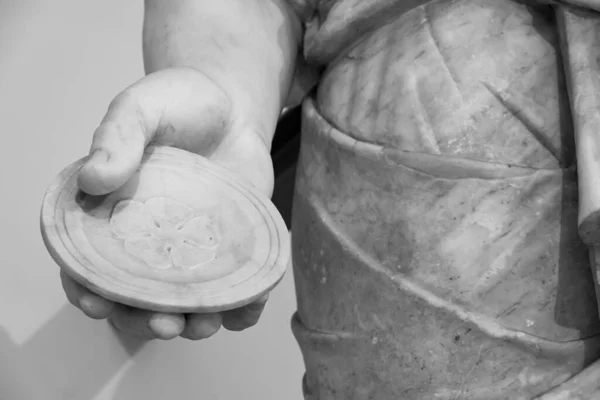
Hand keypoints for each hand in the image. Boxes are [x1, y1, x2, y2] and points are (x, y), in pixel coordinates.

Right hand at [61, 67, 275, 339]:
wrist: (231, 107)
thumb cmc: (179, 103)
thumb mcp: (143, 107)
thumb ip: (118, 137)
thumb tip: (92, 179)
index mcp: (113, 215)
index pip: (90, 262)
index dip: (88, 289)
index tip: (98, 302)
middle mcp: (150, 241)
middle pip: (139, 297)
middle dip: (146, 320)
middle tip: (163, 323)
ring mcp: (192, 250)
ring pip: (187, 302)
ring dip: (193, 322)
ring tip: (203, 323)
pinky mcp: (232, 250)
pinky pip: (237, 289)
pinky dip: (242, 307)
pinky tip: (245, 308)